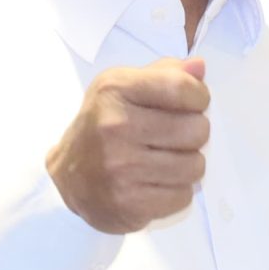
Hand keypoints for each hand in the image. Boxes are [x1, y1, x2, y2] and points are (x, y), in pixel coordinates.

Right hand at [46, 57, 210, 233]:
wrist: (69, 175)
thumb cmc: (103, 125)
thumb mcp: (124, 87)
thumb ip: (165, 73)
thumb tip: (199, 67)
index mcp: (115, 89)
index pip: (182, 88)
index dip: (199, 98)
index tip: (192, 105)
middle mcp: (115, 126)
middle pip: (196, 130)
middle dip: (194, 133)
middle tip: (176, 137)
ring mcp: (120, 167)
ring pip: (194, 166)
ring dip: (188, 164)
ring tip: (167, 160)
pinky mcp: (127, 202)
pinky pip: (182, 196)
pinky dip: (176, 191)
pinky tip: (156, 182)